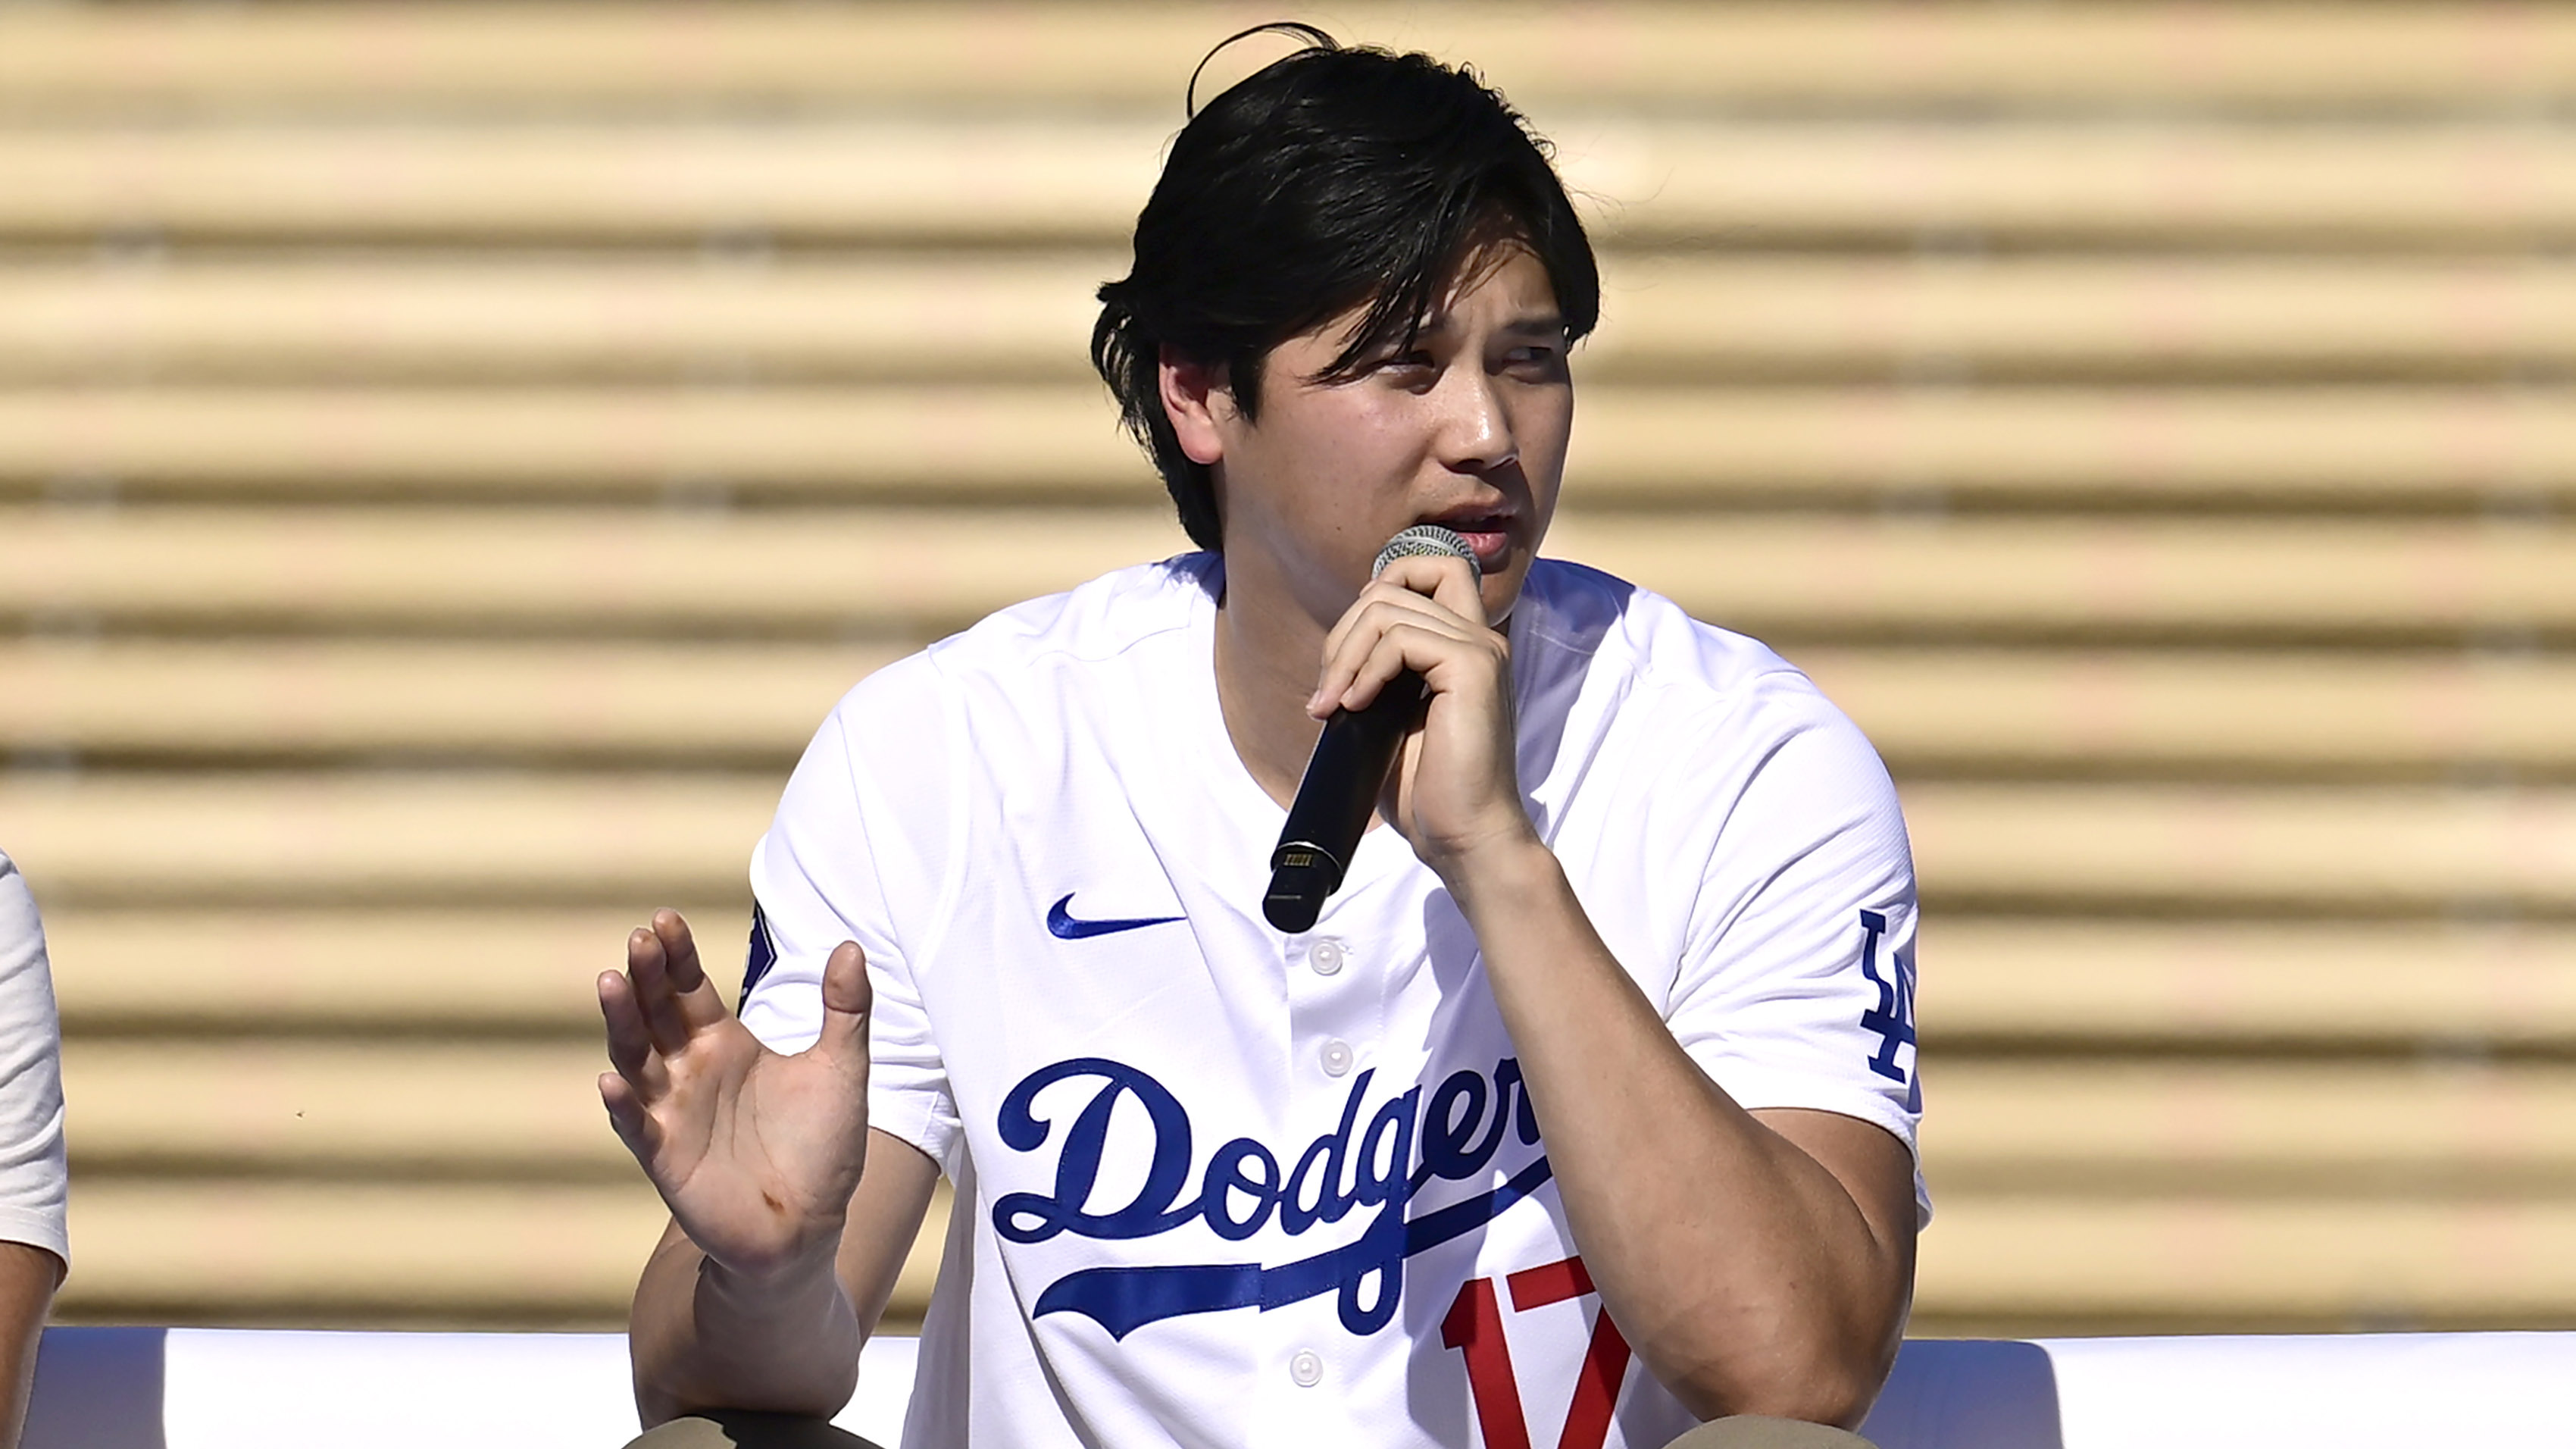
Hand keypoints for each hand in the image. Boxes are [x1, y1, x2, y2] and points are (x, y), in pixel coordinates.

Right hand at [598, 910, 873, 1280]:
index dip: (676, 954)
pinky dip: (624, 1105)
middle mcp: (690, 1072)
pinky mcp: (666, 1158)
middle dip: (645, 975)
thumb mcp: (842, 1069)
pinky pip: (638, 1128)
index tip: (664, 918)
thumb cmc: (822, 1148)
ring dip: (620, 1023)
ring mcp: (672, 1113)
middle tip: (639, 939)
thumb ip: (845, 1010)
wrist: (811, 1227)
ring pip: (634, 1059)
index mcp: (725, 1044)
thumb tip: (848, 947)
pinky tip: (611, 1080)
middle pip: (655, 1013)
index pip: (689, 987)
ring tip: (610, 983)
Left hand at [1308, 553, 1536, 876]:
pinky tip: (1355, 707)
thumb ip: (1378, 671)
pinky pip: (1399, 638)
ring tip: (1332, 706)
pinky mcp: (1473, 667)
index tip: (1348, 655)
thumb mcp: (1390, 717)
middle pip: (1392, 585)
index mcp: (1463, 646)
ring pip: (1386, 607)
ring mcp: (1480, 649)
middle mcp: (1478, 637)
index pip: (1426, 569)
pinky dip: (1364, 670)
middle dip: (1343, 632)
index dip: (1377, 592)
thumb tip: (1337, 646)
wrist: (1463, 837)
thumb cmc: (1428, 790)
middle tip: (1326, 692)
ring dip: (1343, 656)